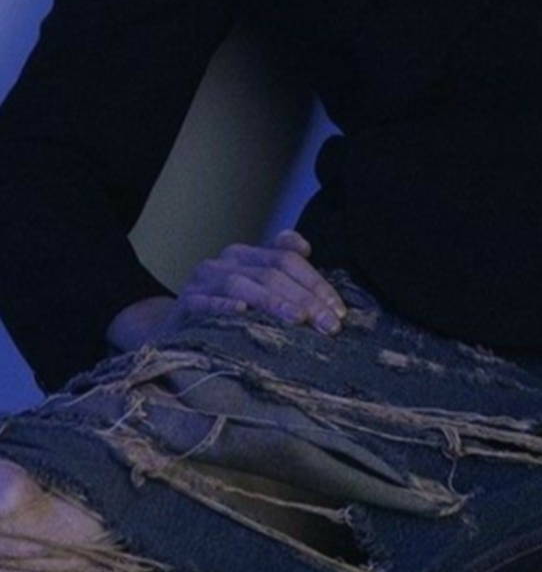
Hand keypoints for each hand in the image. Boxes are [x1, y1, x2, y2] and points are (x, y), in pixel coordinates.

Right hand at [158, 229, 346, 340]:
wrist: (173, 325)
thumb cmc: (223, 306)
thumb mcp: (253, 282)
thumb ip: (279, 262)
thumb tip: (305, 245)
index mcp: (247, 254)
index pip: (288, 259)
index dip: (316, 283)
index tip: (338, 310)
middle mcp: (226, 261)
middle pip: (272, 273)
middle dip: (306, 299)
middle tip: (329, 325)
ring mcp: (204, 280)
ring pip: (243, 284)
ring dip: (274, 302)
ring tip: (299, 319)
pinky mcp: (185, 302)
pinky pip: (205, 302)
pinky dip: (222, 305)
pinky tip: (241, 311)